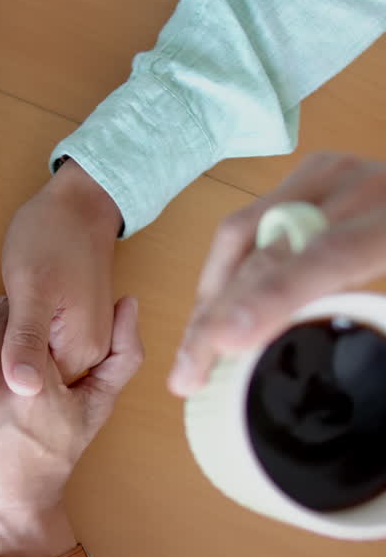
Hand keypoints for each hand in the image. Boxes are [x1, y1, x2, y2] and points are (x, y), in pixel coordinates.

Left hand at [0, 293, 142, 534]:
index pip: (24, 316)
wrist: (10, 500)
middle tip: (15, 325)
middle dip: (3, 314)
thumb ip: (123, 354)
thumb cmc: (55, 451)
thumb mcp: (97, 406)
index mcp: (31, 385)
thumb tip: (130, 301)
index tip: (38, 323)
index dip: (32, 312)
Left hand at [1, 159, 122, 393]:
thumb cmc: (55, 237)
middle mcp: (78, 360)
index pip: (20, 384)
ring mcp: (67, 346)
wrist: (78, 205)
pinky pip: (13, 344)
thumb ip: (28, 339)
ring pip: (7, 360)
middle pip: (13, 375)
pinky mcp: (53, 332)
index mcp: (79, 356)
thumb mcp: (33, 288)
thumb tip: (23, 389)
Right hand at [168, 153, 385, 395]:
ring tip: (190, 359)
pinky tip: (210, 320)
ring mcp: (324, 177)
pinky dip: (223, 278)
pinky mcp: (304, 179)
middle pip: (269, 253)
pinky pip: (245, 230)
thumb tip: (333, 379)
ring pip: (242, 239)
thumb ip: (373, 320)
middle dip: (217, 319)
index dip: (271, 300)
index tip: (224, 343)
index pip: (326, 258)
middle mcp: (356, 188)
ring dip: (208, 303)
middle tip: (188, 377)